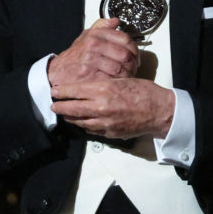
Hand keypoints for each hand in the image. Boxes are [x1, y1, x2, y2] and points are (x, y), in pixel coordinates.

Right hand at [47, 18, 138, 85]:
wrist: (56, 72)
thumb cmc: (74, 55)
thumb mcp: (86, 36)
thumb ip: (101, 27)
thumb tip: (115, 21)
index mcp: (96, 35)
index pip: (125, 39)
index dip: (135, 49)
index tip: (135, 55)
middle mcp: (93, 46)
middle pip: (125, 55)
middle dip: (133, 64)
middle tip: (133, 68)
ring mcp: (91, 62)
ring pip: (120, 69)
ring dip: (127, 75)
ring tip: (127, 76)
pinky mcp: (90, 77)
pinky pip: (112, 80)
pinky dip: (118, 83)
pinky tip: (118, 83)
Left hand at [50, 78, 173, 138]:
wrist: (159, 111)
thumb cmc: (145, 92)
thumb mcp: (123, 80)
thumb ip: (104, 85)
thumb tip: (89, 88)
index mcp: (104, 89)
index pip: (74, 90)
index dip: (62, 91)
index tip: (54, 91)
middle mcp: (100, 106)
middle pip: (71, 108)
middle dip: (59, 106)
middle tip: (53, 105)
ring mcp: (104, 122)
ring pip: (79, 121)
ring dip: (70, 117)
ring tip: (65, 114)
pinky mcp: (109, 132)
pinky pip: (91, 130)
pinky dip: (84, 125)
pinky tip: (82, 122)